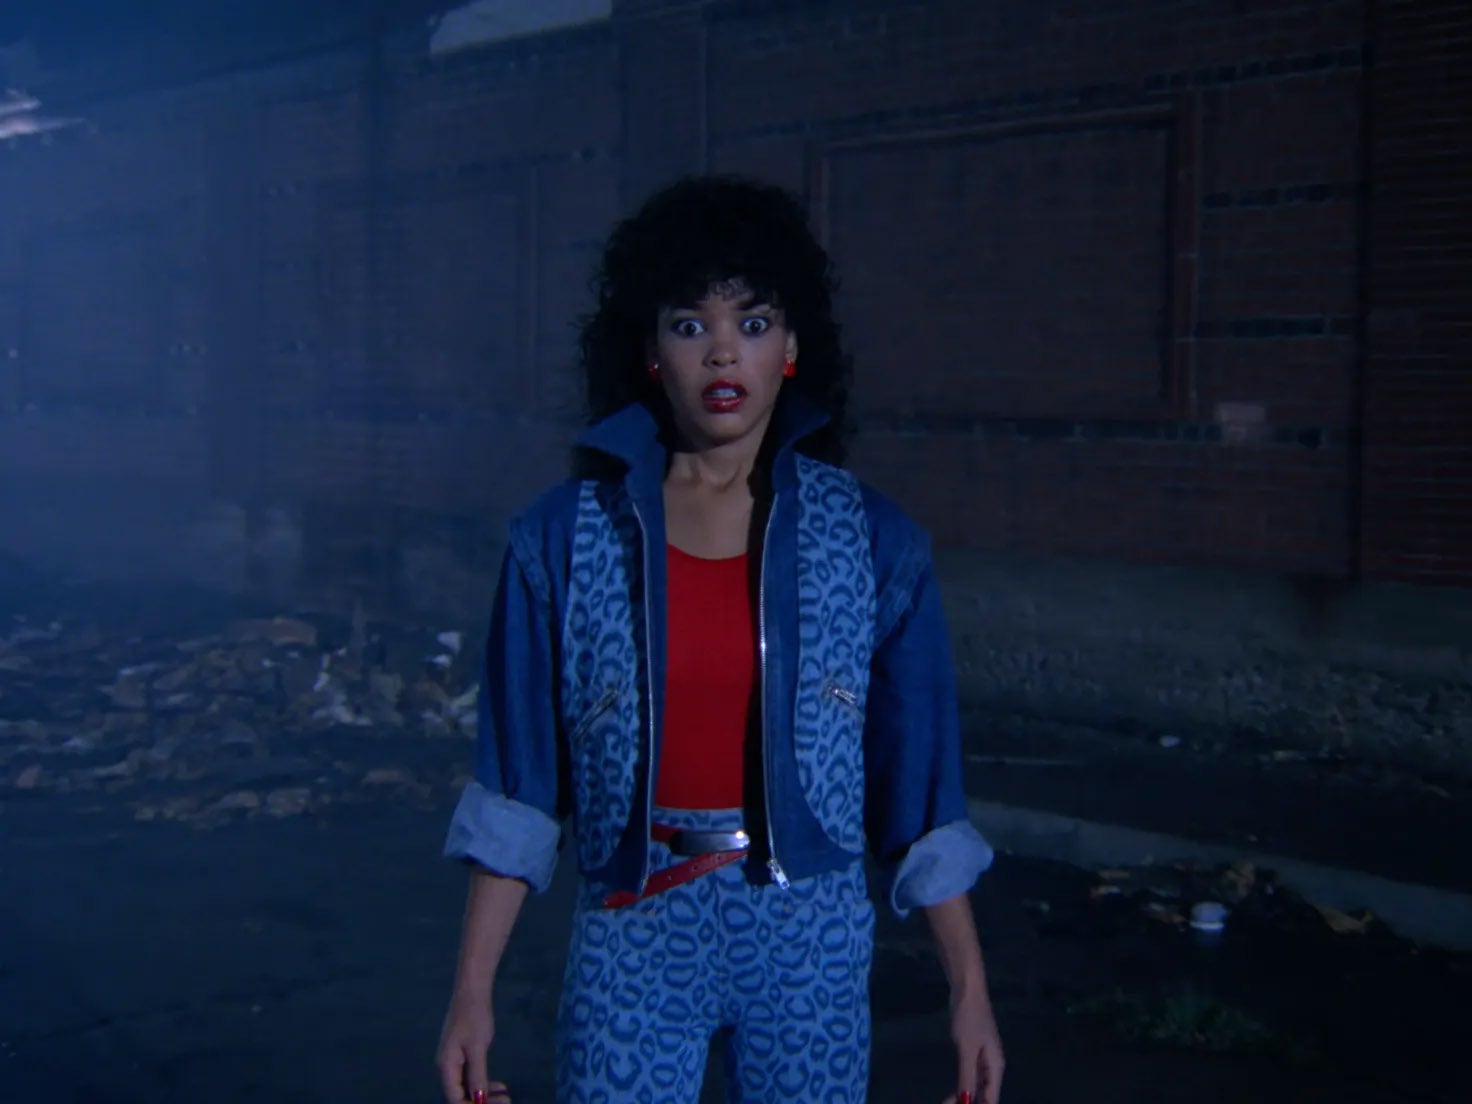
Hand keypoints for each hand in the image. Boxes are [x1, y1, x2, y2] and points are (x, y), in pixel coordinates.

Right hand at [436, 994, 509, 1102]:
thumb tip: (478, 1100)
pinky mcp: (461, 1055)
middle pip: (461, 1096)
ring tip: (506, 1095)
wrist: (471, 991)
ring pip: (467, 1088)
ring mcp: (453, 1062)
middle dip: (481, 1102)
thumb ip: (477, 1075)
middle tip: (506, 1100)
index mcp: (446, 1068)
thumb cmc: (473, 1017)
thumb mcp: (477, 1048)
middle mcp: (446, 1068)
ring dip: (484, 1094)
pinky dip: (483, 1083)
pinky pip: (470, 1077)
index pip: (455, 1100)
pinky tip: (499, 1085)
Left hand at [941, 984, 1003, 1103]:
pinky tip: (953, 1090)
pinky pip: (970, 1074)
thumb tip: (966, 1101)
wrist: (967, 990)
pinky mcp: (973, 1050)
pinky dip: (962, 1083)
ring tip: (946, 1102)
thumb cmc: (969, 1017)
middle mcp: (992, 1065)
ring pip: (976, 1084)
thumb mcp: (966, 1048)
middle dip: (968, 1102)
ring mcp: (983, 1057)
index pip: (991, 1098)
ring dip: (964, 1095)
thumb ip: (967, 1076)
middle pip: (984, 1093)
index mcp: (996, 1066)